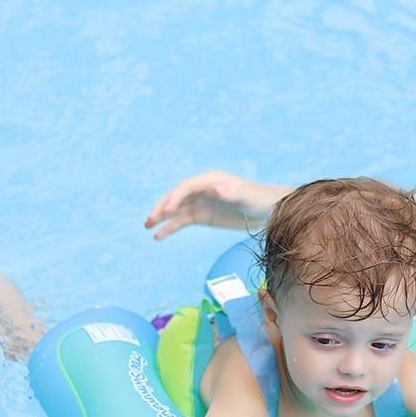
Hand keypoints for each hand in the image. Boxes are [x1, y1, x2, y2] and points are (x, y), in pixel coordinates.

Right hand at [144, 170, 290, 240]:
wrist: (268, 210)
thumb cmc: (258, 200)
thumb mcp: (246, 197)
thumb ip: (230, 191)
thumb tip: (214, 186)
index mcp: (211, 180)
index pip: (187, 187)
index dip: (175, 197)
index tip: (166, 210)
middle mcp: (202, 189)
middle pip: (177, 197)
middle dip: (163, 206)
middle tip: (150, 218)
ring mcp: (200, 203)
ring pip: (176, 210)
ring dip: (161, 217)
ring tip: (147, 225)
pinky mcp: (202, 216)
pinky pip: (181, 221)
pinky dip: (170, 228)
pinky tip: (158, 236)